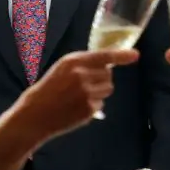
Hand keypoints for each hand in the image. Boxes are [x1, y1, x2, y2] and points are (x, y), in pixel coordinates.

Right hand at [17, 49, 139, 141]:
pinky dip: (92, 105)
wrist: (34, 114)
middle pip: (108, 75)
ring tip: (80, 96)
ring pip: (107, 89)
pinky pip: (100, 104)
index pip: (103, 56)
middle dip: (101, 79)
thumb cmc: (47, 89)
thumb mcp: (61, 68)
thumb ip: (82, 64)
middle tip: (84, 85)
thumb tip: (107, 65)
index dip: (121, 55)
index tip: (135, 55)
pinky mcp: (89, 109)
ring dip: (100, 91)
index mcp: (73, 61)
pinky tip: (76, 107)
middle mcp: (81, 75)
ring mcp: (86, 93)